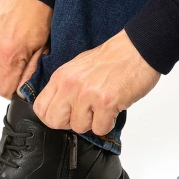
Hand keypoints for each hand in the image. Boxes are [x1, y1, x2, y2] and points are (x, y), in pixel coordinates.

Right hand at [0, 0, 52, 98]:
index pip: (2, 90)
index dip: (11, 91)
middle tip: (14, 71)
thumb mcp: (41, 52)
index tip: (17, 85)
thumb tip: (20, 93)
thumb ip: (29, 76)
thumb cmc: (38, 21)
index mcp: (8, 55)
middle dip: (3, 82)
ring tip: (7, 58)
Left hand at [34, 30, 159, 135]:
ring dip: (93, 122)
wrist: (138, 49)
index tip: (66, 114)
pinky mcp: (106, 102)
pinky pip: (100, 128)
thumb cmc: (112, 58)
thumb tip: (59, 108)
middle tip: (85, 114)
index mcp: (61, 76)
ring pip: (79, 127)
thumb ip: (65, 87)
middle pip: (54, 121)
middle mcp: (71, 85)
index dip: (53, 116)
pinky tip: (113, 109)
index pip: (40, 108)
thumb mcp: (78, 68)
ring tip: (103, 106)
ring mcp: (87, 94)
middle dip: (70, 123)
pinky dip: (108, 123)